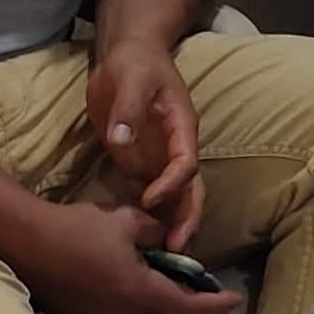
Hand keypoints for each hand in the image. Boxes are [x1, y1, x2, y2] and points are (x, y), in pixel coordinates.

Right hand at [17, 199, 244, 313]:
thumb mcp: (126, 220)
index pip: (187, 307)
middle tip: (210, 303)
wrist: (24, 242)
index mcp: (138, 290)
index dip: (214, 305)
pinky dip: (139, 311)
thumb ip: (155, 230)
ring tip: (175, 294)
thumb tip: (166, 239)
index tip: (234, 300)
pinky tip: (134, 290)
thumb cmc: (78, 228)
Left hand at [85, 34, 204, 251]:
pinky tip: (137, 242)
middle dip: (187, 219)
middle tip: (175, 250)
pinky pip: (150, 196)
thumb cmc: (134, 63)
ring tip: (162, 257)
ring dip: (171, 225)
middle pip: (191, 190)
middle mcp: (176, 149)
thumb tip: (122, 139)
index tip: (150, 200)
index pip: (186, 163)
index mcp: (181, 127)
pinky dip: (149, 219)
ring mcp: (160, 159)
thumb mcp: (131, 77)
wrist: (128, 57)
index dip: (171, 184)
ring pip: (175, 199)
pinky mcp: (142, 164)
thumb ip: (127, 108)